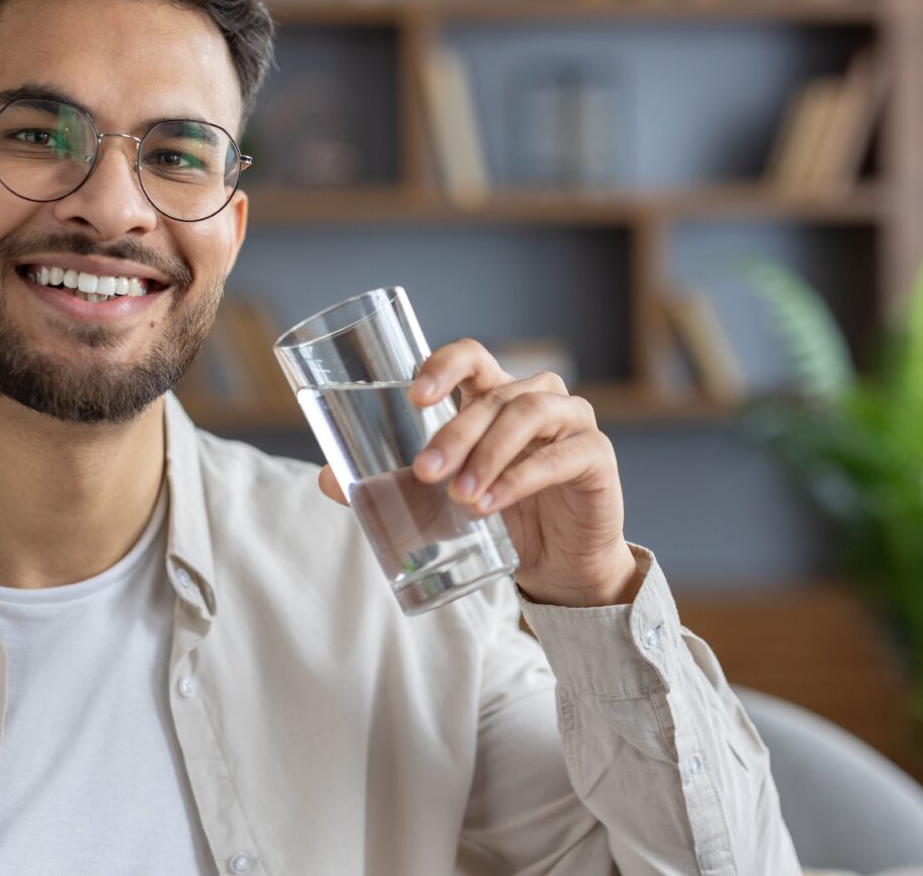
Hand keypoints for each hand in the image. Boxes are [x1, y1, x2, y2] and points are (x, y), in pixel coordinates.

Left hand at [317, 339, 642, 606]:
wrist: (561, 565)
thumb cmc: (501, 518)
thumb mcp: (442, 498)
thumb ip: (394, 483)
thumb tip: (327, 479)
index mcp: (496, 395)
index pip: (471, 357)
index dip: (443, 366)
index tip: (414, 397)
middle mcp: (536, 398)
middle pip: (493, 396)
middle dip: (454, 433)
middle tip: (425, 472)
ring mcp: (572, 422)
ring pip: (527, 416)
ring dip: (487, 455)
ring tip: (460, 497)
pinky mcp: (596, 457)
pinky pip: (560, 457)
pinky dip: (521, 478)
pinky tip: (494, 504)